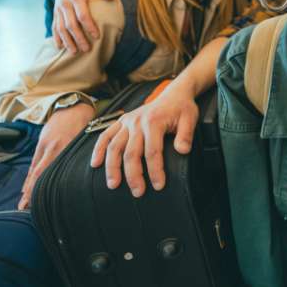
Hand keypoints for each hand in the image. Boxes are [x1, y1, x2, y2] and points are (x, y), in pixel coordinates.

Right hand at [19, 103, 95, 208]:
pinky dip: (30, 176)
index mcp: (65, 146)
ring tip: (23, 204)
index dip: (44, 184)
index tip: (41, 199)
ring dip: (28, 186)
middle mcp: (52, 147)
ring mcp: (45, 146)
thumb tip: (96, 167)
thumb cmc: (84, 122)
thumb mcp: (87, 136)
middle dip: (31, 190)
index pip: (52, 169)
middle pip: (38, 173)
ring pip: (34, 170)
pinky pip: (34, 163)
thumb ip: (86, 152)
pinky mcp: (41, 143)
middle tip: (25, 207)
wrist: (72, 106)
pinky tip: (26, 188)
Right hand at [53, 0, 113, 52]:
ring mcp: (58, 9)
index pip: (82, 15)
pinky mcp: (55, 12)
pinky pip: (54, 26)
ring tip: (74, 52)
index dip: (89, 26)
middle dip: (78, 38)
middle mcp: (65, 4)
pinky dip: (56, 37)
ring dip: (67, 41)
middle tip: (86, 49)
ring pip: (60, 27)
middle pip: (71, 24)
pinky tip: (59, 47)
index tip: (97, 37)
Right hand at [90, 82, 198, 196]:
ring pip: (114, 147)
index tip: (158, 185)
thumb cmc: (182, 109)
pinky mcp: (121, 121)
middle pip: (131, 153)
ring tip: (113, 185)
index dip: (155, 170)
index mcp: (154, 122)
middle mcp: (137, 122)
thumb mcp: (190, 119)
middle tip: (137, 192)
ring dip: (112, 167)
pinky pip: (105, 136)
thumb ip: (186, 135)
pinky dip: (98, 149)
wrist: (174, 94)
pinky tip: (95, 164)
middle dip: (133, 175)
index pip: (152, 151)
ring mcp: (127, 121)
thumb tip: (183, 151)